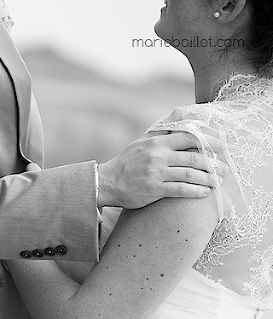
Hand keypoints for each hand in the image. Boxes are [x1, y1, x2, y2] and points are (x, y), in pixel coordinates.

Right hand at [98, 132, 228, 208]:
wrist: (107, 182)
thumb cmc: (127, 162)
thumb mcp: (143, 141)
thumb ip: (164, 129)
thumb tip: (181, 111)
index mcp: (157, 142)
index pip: (189, 137)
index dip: (209, 142)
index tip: (221, 148)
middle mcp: (158, 156)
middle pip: (194, 157)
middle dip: (214, 163)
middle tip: (225, 168)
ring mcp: (156, 173)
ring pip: (191, 174)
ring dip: (209, 178)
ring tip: (218, 182)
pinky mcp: (154, 189)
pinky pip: (181, 190)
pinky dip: (196, 191)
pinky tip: (205, 193)